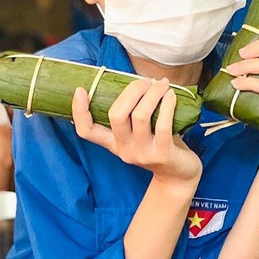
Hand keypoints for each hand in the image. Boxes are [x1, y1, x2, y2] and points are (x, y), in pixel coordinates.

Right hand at [72, 77, 200, 188]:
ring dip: (152, 94)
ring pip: (141, 115)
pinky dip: (167, 104)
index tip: (81, 90)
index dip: (79, 111)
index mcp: (113, 143)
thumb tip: (133, 82)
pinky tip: (171, 95)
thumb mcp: (139, 133)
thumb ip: (131, 115)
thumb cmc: (159, 145)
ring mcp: (143, 154)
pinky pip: (162, 124)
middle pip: (116, 115)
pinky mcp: (163, 155)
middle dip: (132, 90)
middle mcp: (124, 150)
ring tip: (162, 84)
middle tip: (146, 81)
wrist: (178, 177)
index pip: (87, 131)